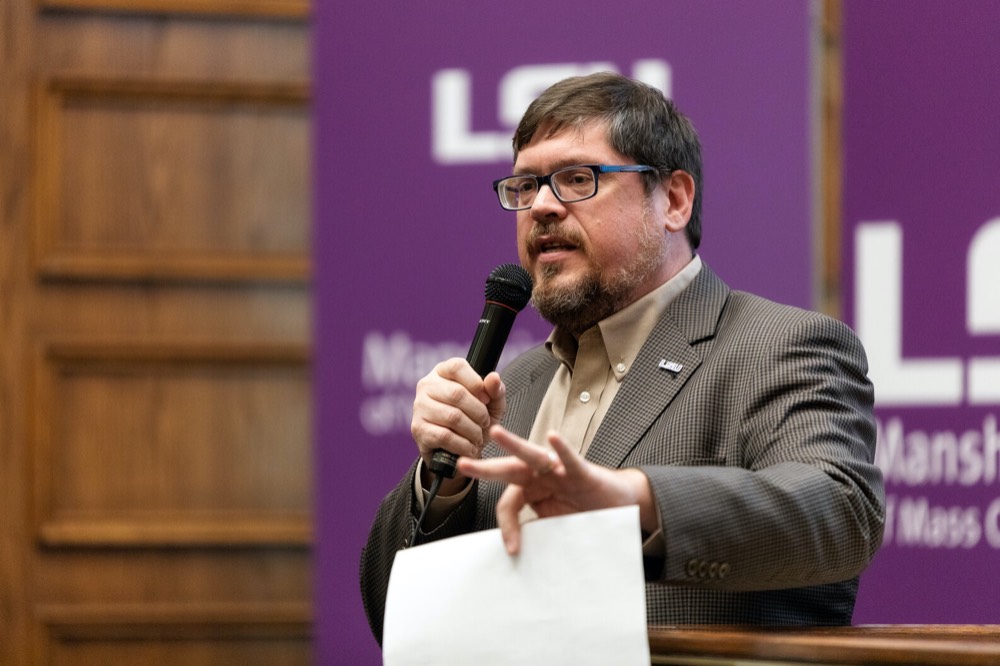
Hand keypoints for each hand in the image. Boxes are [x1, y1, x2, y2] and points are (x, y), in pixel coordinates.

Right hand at [410, 358, 505, 493]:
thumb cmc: (475, 419)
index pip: (457, 367)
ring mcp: (419, 407)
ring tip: (478, 437)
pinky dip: (463, 445)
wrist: (459, 451)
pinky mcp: (418, 429)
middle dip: (479, 412)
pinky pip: (444, 436)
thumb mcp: (492, 404)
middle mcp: (427, 385)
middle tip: (485, 423)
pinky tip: (469, 448)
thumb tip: (494, 378)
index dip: (476, 383)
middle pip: (457, 393)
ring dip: (472, 431)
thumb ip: (496, 390)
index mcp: (443, 371)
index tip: (486, 400)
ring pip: (452, 417)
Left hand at [457, 425, 656, 553]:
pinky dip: (561, 449)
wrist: (618, 506)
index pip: (508, 503)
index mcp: (531, 490)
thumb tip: (516, 554)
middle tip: (462, 464)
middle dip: (484, 468)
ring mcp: (559, 471)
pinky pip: (570, 459)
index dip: (508, 526)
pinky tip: (552, 438)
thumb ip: (534, 531)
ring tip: (497, 433)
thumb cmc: (583, 511)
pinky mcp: (581, 471)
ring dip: (513, 443)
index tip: (513, 549)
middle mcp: (541, 476)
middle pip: (508, 469)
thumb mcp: (553, 526)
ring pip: (532, 455)